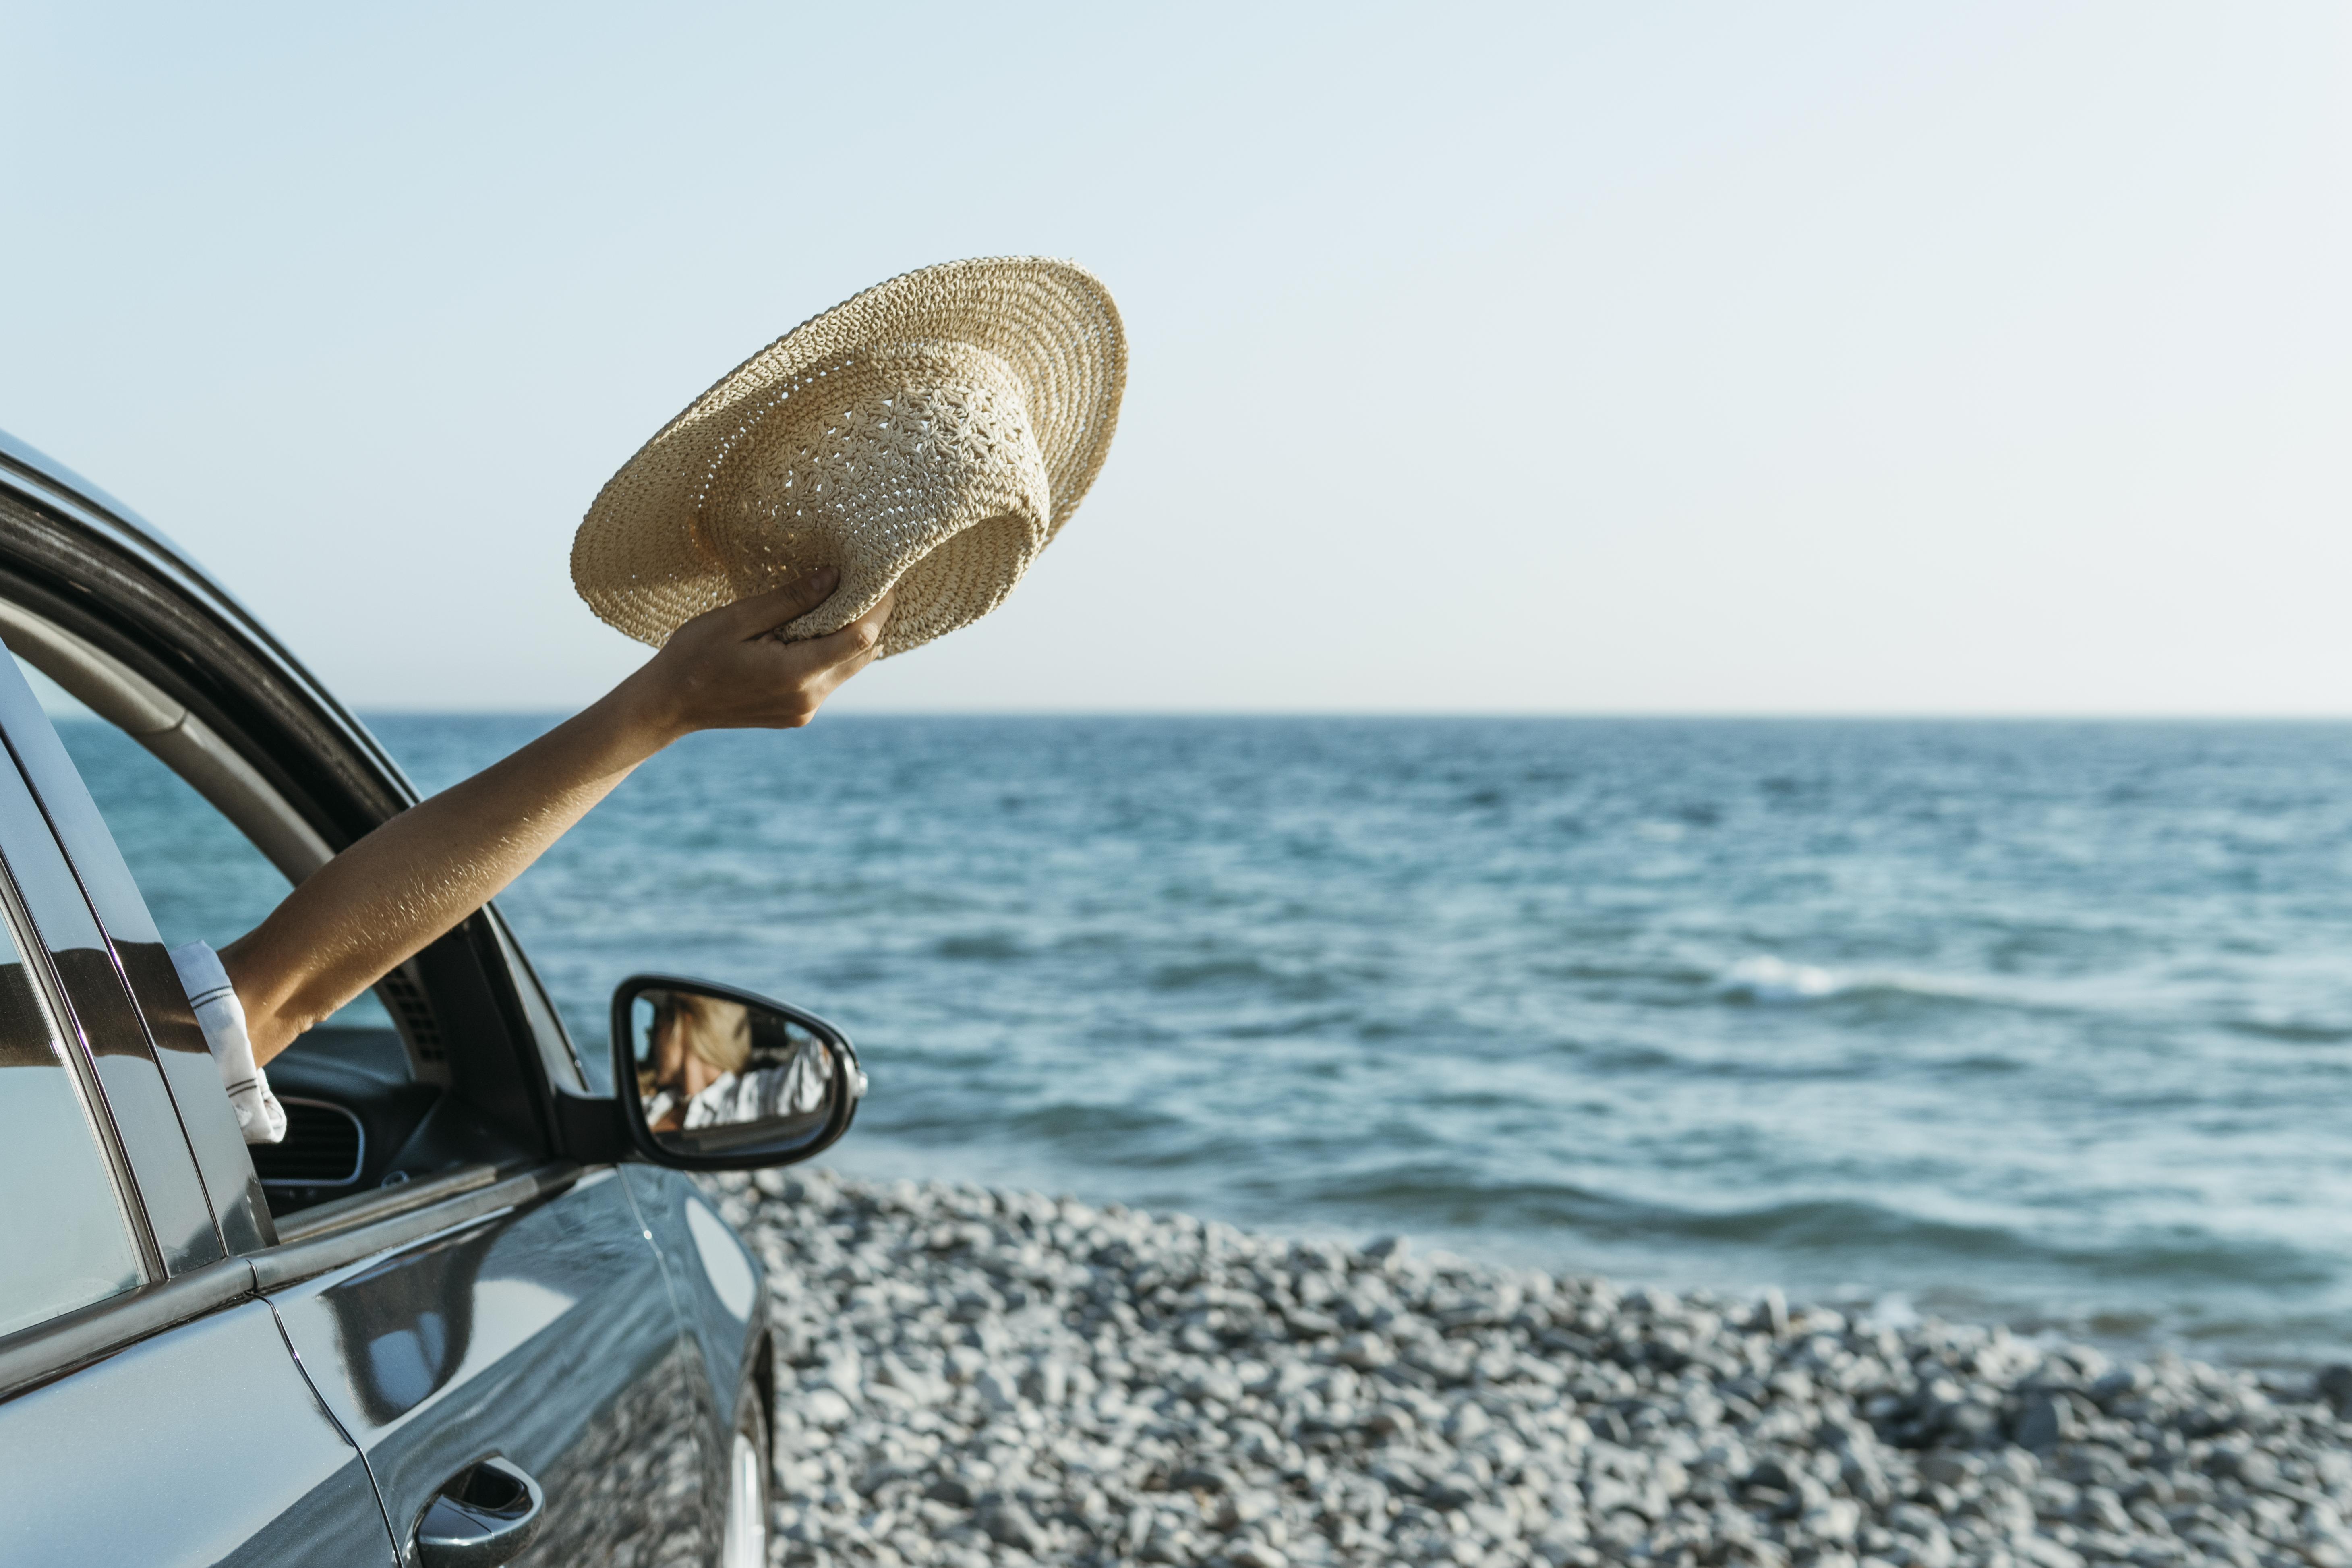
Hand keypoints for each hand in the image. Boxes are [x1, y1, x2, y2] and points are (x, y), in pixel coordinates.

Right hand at [619, 567, 893, 743]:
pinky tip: (819, 629)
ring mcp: (804, 710)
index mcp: (795, 674)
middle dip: (872, 619)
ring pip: (850, 668)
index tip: (882, 578)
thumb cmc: (694, 655)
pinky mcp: (798, 714)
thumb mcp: (738, 618)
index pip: (860, 638)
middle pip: (864, 655)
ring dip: (853, 636)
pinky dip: (833, 653)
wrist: (669, 704)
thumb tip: (833, 576)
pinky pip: (831, 679)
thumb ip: (789, 600)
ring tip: (845, 600)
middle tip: (869, 582)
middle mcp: (808, 698)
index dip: (878, 607)